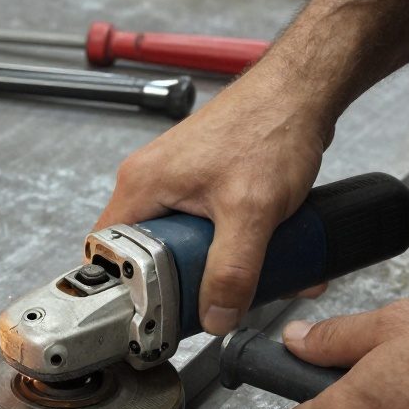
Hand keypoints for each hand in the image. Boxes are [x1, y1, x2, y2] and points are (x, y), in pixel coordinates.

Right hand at [94, 65, 333, 334]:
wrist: (304, 91)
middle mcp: (151, 181)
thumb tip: (217, 317)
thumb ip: (233, 271)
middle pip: (145, 253)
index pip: (105, 250)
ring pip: (182, 243)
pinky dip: (231, 246)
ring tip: (243, 276)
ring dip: (215, 266)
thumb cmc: (271, 125)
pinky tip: (260, 254)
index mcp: (141, 185)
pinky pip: (205, 228)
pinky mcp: (204, 183)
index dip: (121, 286)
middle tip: (205, 299)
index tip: (147, 313)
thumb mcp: (251, 211)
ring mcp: (177, 181)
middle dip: (181, 282)